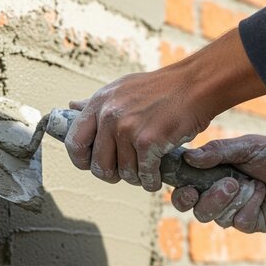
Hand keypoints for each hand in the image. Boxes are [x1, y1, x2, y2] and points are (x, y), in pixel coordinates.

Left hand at [65, 72, 210, 190]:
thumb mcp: (120, 89)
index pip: (74, 142)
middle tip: (125, 172)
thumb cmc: (159, 88)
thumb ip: (95, 103)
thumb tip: (71, 107)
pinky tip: (155, 177)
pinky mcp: (148, 142)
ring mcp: (127, 129)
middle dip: (112, 174)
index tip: (93, 165)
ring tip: (144, 171)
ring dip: (136, 178)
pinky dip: (151, 181)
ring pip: (123, 173)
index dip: (82, 160)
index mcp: (98, 104)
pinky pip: (144, 175)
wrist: (194, 84)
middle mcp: (108, 116)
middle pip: (98, 165)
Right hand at [172, 135, 265, 231]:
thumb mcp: (247, 146)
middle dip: (187, 199)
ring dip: (222, 199)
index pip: (183, 182)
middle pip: (188, 205)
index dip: (175, 184)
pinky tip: (261, 194)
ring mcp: (231, 210)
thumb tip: (189, 157)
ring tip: (241, 184)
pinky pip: (235, 221)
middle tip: (193, 191)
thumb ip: (218, 151)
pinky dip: (248, 205)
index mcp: (211, 172)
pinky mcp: (247, 223)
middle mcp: (216, 192)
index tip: (176, 181)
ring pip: (208, 215)